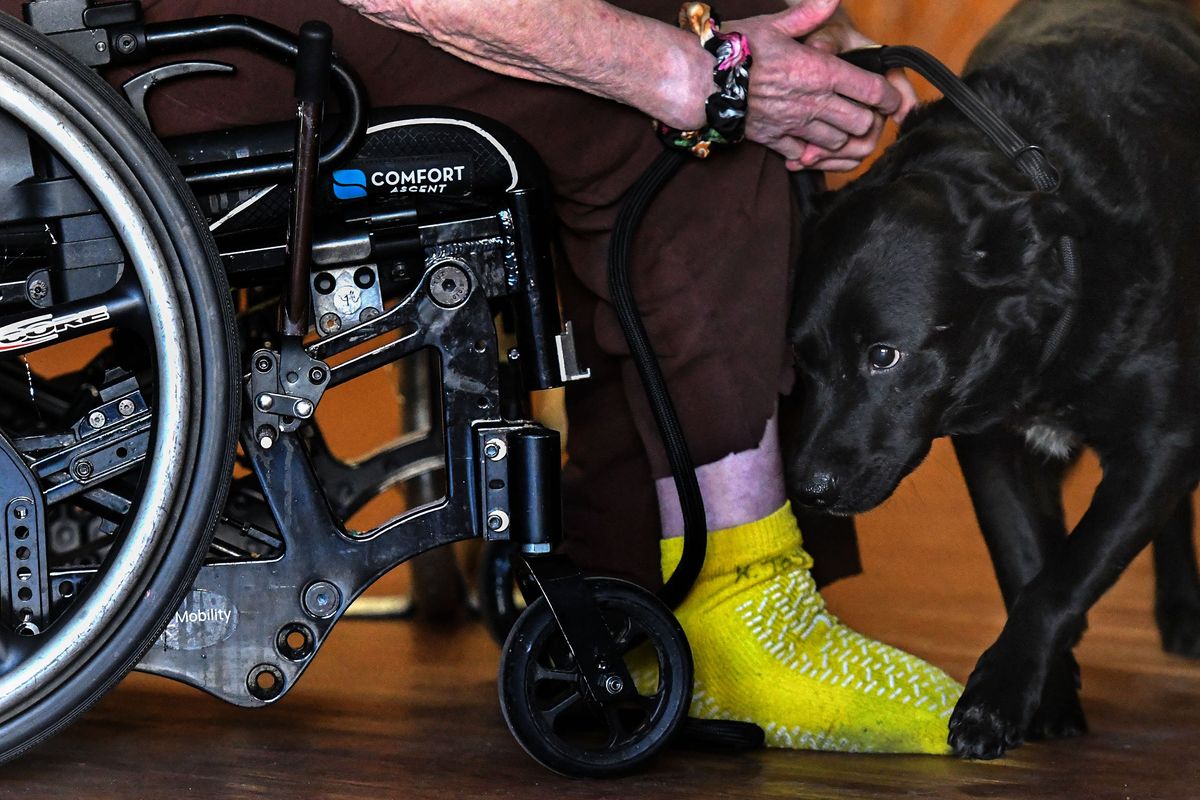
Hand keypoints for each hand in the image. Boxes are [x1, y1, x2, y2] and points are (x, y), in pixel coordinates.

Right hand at [723, 0, 901, 169]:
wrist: (701, 82)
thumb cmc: (736, 49)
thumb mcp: (774, 24)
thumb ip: (808, 14)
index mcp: (820, 71)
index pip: (870, 90)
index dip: (889, 98)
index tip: (893, 100)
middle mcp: (813, 102)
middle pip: (860, 124)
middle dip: (867, 121)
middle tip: (865, 115)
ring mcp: (794, 125)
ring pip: (836, 143)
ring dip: (842, 139)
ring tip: (840, 129)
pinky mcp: (775, 140)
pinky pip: (804, 157)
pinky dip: (811, 155)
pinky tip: (809, 147)